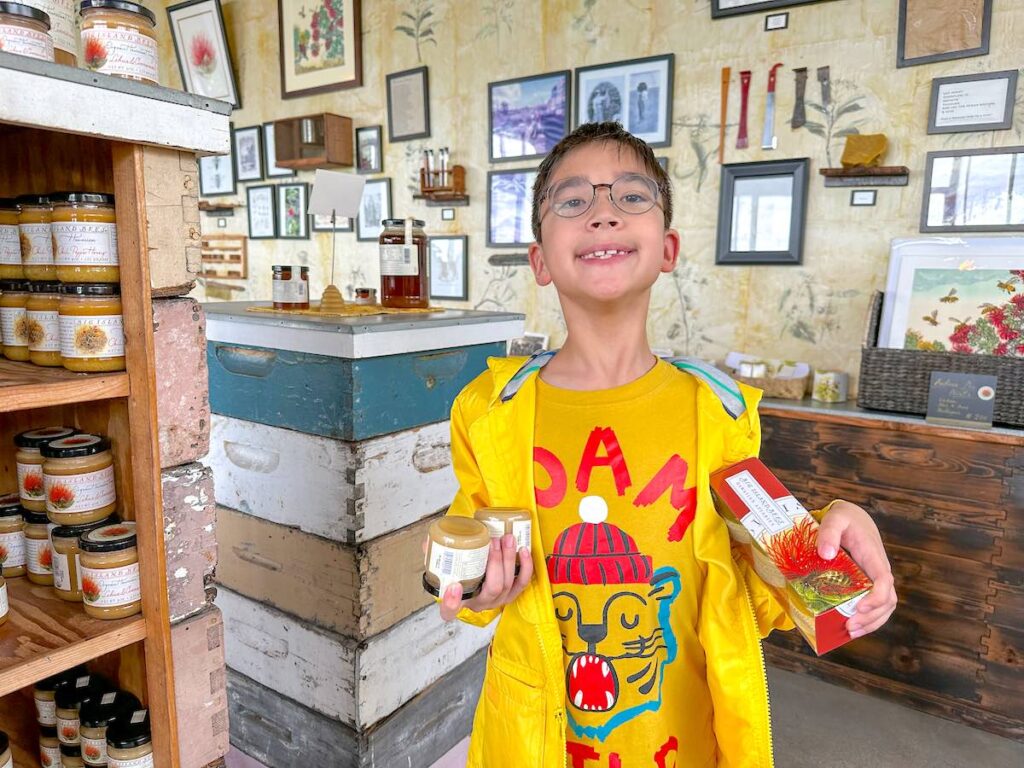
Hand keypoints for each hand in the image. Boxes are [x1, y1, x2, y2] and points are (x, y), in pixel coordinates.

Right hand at [423, 533, 532, 621]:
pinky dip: (525, 567)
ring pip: (507, 584)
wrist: (475, 575)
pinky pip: (522, 583)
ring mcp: (497, 600)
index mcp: (457, 601)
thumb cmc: (460, 570)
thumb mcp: (444, 565)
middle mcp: (478, 604)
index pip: (449, 611)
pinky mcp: (511, 594)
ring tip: (507, 539)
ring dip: (509, 560)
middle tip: (492, 542)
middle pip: (491, 589)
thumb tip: (428, 543)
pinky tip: (523, 551)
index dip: (451, 603)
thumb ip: (435, 554)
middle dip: (494, 564)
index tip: (453, 586)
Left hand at [816, 500, 896, 638]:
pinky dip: (867, 619)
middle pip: (887, 600)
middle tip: (849, 627)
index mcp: (873, 557)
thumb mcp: (835, 518)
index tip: (858, 608)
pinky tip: (851, 627)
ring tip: (850, 632)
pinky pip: (874, 605)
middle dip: (871, 617)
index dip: (875, 598)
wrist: (852, 517)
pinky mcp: (868, 584)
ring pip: (885, 607)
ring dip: (871, 623)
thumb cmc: (845, 518)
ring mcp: (875, 579)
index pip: (884, 581)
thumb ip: (829, 532)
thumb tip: (826, 554)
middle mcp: (879, 571)